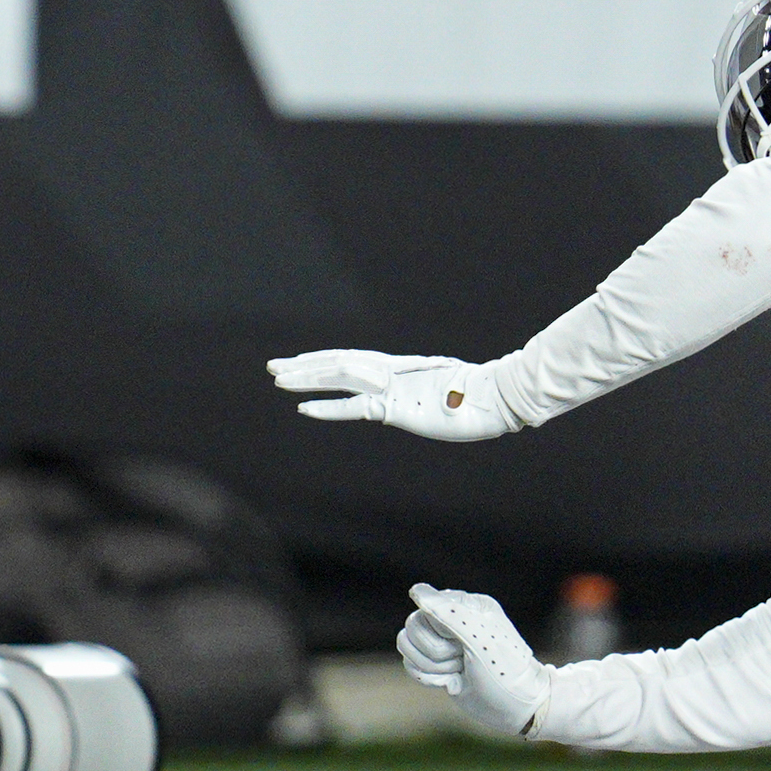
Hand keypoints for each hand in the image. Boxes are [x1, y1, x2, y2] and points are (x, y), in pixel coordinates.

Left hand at [269, 348, 521, 441]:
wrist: (497, 397)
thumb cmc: (479, 400)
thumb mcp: (445, 395)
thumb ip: (429, 395)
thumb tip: (432, 398)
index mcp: (398, 370)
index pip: (350, 361)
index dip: (322, 362)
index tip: (297, 363)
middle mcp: (389, 373)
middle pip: (337, 364)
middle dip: (303, 365)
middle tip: (272, 366)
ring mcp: (391, 387)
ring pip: (339, 377)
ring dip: (307, 378)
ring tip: (278, 379)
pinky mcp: (396, 407)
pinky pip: (355, 408)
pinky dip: (328, 408)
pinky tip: (303, 409)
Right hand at [396, 584, 550, 739]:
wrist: (516, 708)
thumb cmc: (504, 672)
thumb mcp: (479, 640)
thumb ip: (448, 613)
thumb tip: (416, 590)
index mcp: (467, 605)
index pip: (427, 607)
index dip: (440, 632)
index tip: (463, 644)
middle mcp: (452, 619)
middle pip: (413, 626)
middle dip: (436, 652)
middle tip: (463, 660)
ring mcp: (443, 641)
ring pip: (407, 645)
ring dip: (432, 666)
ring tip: (459, 671)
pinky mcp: (436, 664)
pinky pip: (410, 664)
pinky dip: (428, 678)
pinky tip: (452, 682)